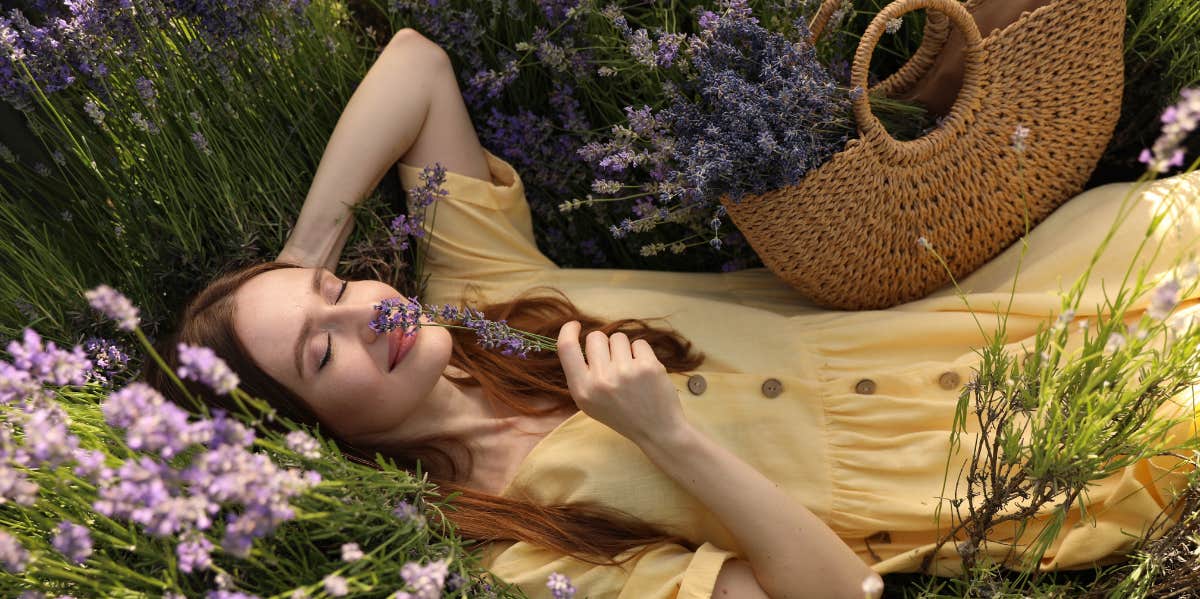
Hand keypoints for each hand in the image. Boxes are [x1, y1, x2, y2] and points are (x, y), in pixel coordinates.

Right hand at [556, 321, 687, 446]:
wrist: (657, 431)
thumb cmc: (621, 415)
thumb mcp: (590, 403)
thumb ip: (582, 375)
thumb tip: (579, 341)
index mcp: (582, 390)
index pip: (566, 347)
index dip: (568, 331)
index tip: (575, 326)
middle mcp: (601, 380)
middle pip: (595, 337)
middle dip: (604, 344)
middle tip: (613, 363)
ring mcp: (625, 372)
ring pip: (618, 337)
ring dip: (624, 349)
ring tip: (630, 371)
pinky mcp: (648, 366)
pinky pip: (639, 343)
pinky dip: (642, 353)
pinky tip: (644, 372)